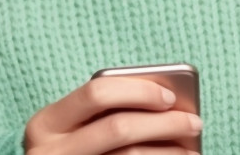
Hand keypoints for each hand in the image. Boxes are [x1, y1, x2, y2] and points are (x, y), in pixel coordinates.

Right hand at [22, 74, 201, 154]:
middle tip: (194, 122)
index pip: (97, 93)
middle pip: (118, 128)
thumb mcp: (72, 128)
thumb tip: (166, 102)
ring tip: (191, 149)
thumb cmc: (71, 149)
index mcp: (45, 122)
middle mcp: (49, 152)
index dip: (138, 91)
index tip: (170, 96)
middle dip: (163, 123)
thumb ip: (103, 111)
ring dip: (168, 152)